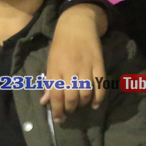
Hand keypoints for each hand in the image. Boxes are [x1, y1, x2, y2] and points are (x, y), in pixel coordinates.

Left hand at [43, 4, 107, 121]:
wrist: (77, 25)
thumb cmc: (61, 45)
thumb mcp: (51, 62)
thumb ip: (49, 83)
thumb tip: (44, 102)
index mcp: (56, 69)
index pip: (55, 95)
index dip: (57, 110)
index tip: (58, 120)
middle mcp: (70, 70)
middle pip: (71, 97)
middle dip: (70, 109)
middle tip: (69, 112)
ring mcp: (86, 67)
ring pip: (85, 93)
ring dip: (82, 104)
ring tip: (80, 106)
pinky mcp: (99, 64)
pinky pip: (100, 85)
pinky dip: (99, 98)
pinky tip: (95, 105)